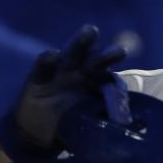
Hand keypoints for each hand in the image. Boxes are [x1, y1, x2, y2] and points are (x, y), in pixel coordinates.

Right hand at [0, 25, 127, 159]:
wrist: (36, 130)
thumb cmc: (67, 122)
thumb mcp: (86, 122)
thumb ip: (103, 118)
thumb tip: (126, 125)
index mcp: (96, 82)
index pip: (109, 74)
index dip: (120, 73)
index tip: (125, 58)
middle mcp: (81, 72)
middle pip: (96, 59)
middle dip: (107, 53)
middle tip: (120, 50)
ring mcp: (60, 72)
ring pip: (73, 54)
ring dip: (82, 42)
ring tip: (91, 31)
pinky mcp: (38, 78)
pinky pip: (43, 67)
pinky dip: (48, 60)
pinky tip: (53, 54)